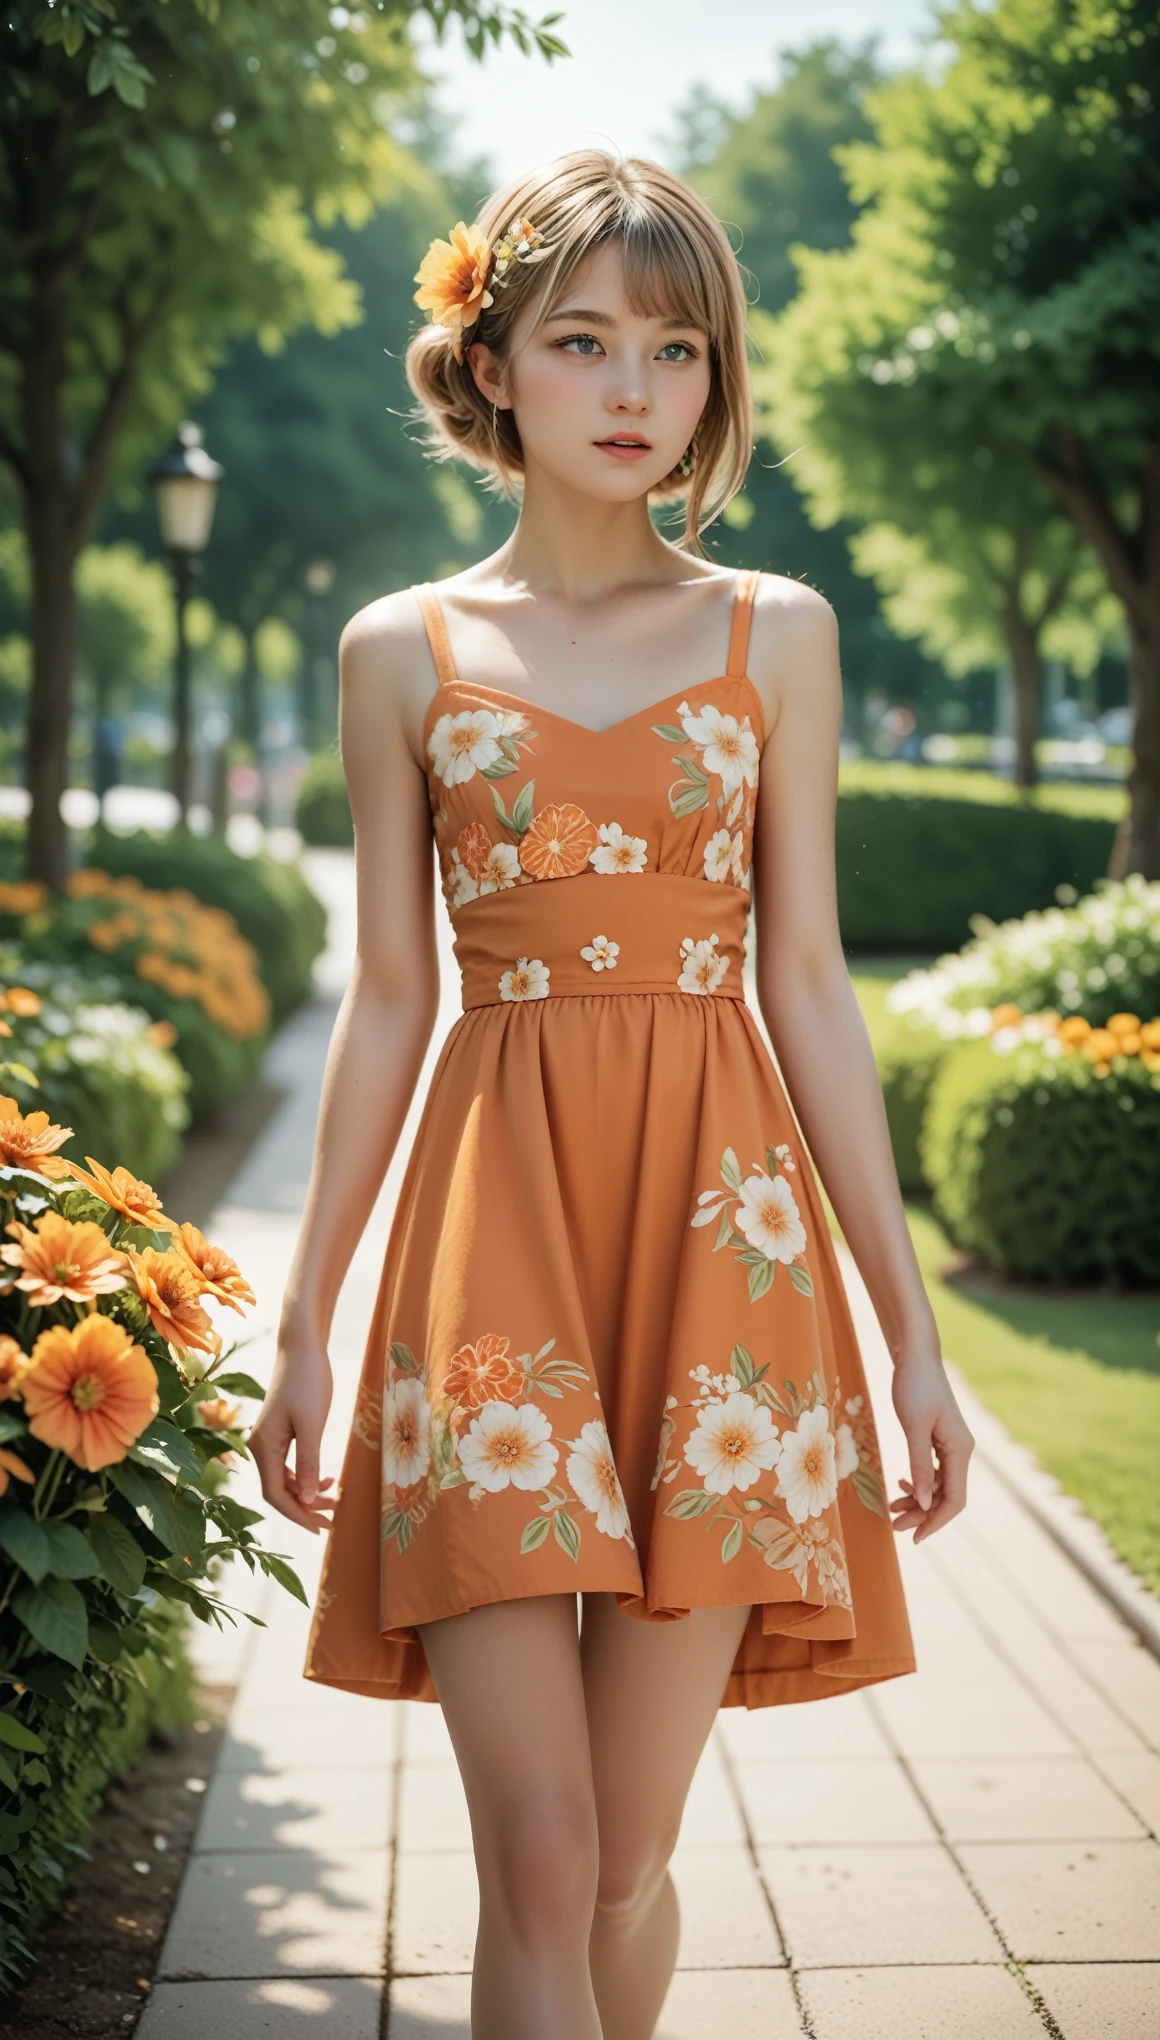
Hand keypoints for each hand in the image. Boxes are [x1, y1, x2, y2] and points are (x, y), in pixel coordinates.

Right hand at [249, 1330, 335, 1533]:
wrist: (302, 1348)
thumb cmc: (308, 1381)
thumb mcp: (311, 1424)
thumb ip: (308, 1463)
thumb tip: (306, 1500)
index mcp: (264, 1447)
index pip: (276, 1494)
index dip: (297, 1515)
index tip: (321, 1527)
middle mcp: (260, 1446)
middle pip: (279, 1491)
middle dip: (304, 1507)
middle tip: (333, 1519)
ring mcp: (268, 1440)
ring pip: (284, 1480)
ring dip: (306, 1493)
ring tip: (334, 1498)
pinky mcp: (279, 1433)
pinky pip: (288, 1466)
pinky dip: (305, 1476)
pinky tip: (325, 1479)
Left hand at [889, 1350, 973, 1543]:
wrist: (915, 1355)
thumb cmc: (914, 1386)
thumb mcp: (914, 1427)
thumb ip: (920, 1465)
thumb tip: (923, 1503)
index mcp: (961, 1450)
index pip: (955, 1499)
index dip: (936, 1521)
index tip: (914, 1537)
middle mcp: (961, 1451)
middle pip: (946, 1496)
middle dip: (923, 1514)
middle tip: (895, 1526)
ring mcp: (951, 1446)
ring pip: (938, 1486)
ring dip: (918, 1500)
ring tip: (892, 1509)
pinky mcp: (940, 1440)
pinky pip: (933, 1472)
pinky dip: (918, 1483)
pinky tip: (902, 1486)